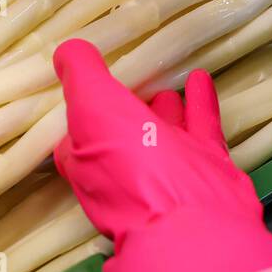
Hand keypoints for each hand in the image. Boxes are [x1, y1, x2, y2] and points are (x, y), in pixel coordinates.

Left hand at [52, 39, 271, 271]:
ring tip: (165, 79)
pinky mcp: (205, 168)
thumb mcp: (93, 107)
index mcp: (89, 161)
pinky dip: (200, 102)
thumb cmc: (130, 163)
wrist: (191, 220)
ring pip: (163, 131)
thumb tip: (66, 51)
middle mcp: (125, 170)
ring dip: (163, 106)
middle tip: (130, 77)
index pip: (77, 135)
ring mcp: (167, 170)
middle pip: (122, 132)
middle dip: (124, 108)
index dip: (80, 112)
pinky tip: (200, 78)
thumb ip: (81, 77)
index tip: (85, 85)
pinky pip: (201, 127)